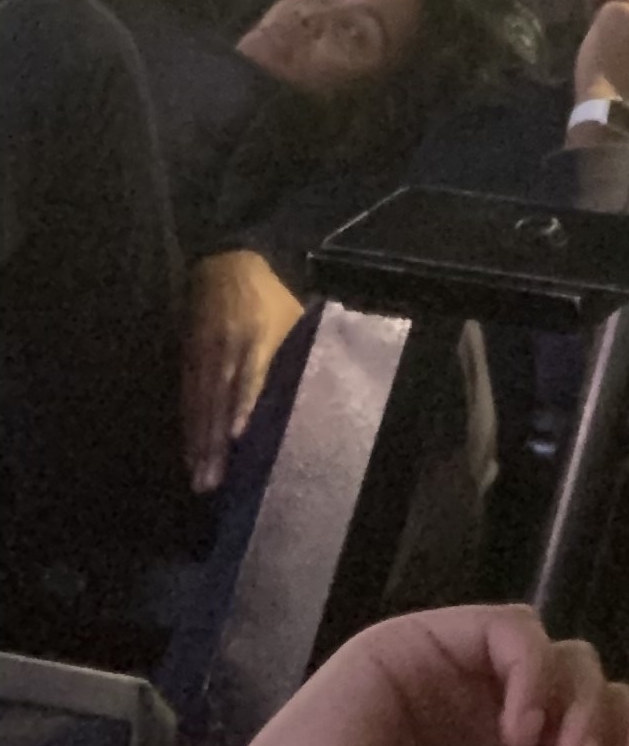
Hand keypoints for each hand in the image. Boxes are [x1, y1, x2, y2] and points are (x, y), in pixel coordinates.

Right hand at [182, 249, 307, 491]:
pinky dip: (188, 428)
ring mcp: (204, 355)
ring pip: (199, 405)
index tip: (237, 434)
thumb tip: (325, 389)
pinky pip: (187, 399)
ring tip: (200, 477)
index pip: (249, 375)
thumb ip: (301, 349)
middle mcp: (227, 348)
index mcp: (258, 336)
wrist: (224, 264)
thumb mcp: (293, 315)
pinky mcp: (188, 360)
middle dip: (214, 441)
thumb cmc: (269, 297)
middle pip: (218, 399)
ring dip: (198, 442)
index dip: (242, 403)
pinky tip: (190, 454)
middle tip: (212, 480)